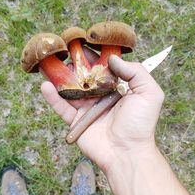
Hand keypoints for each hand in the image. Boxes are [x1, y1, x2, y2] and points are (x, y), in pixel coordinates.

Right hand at [41, 53, 163, 172]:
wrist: (128, 152)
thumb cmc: (140, 124)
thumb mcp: (149, 93)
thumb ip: (135, 71)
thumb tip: (113, 58)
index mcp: (118, 88)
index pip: (105, 67)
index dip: (95, 55)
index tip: (84, 42)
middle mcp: (101, 96)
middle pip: (85, 76)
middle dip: (75, 64)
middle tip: (63, 50)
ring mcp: (88, 108)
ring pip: (70, 90)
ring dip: (59, 77)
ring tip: (48, 63)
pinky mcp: (77, 122)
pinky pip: (62, 108)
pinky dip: (53, 98)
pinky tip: (45, 86)